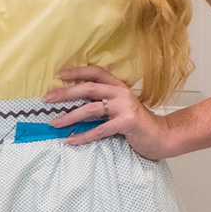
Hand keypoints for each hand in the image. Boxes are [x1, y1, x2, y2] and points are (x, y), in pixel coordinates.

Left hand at [43, 66, 175, 159]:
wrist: (163, 136)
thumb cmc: (138, 123)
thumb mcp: (121, 105)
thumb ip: (105, 99)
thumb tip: (75, 100)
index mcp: (119, 86)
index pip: (96, 72)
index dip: (77, 71)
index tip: (58, 74)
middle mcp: (121, 93)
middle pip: (88, 88)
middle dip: (65, 93)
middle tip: (47, 98)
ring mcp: (125, 107)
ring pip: (90, 109)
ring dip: (69, 117)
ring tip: (54, 123)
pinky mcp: (126, 123)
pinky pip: (99, 130)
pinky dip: (83, 136)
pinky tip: (71, 140)